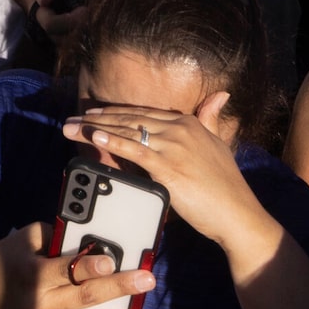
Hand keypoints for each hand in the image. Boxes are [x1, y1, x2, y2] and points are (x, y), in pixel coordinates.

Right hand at [0, 223, 157, 308]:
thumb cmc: (5, 260)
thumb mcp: (26, 238)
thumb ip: (59, 236)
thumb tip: (96, 237)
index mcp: (34, 275)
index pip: (68, 271)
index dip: (91, 267)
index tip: (113, 260)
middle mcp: (40, 306)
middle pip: (86, 299)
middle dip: (121, 289)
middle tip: (148, 281)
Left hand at [64, 99, 276, 261]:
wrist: (237, 213)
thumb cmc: (226, 185)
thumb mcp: (219, 144)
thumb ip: (211, 119)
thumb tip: (221, 94)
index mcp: (189, 123)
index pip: (144, 112)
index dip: (115, 112)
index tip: (94, 112)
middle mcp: (179, 129)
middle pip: (130, 119)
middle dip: (97, 118)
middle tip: (72, 119)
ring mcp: (173, 146)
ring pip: (127, 132)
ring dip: (95, 129)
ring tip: (72, 127)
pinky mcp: (168, 167)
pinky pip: (134, 151)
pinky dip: (112, 143)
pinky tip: (94, 138)